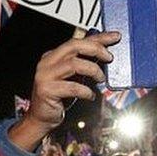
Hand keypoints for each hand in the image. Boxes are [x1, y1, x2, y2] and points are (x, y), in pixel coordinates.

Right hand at [9, 32, 118, 150]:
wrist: (41, 118)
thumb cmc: (59, 98)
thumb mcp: (73, 77)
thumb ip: (84, 64)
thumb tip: (104, 55)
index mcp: (53, 56)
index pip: (77, 41)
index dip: (98, 38)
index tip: (114, 37)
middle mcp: (47, 62)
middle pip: (74, 46)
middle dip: (96, 49)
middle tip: (109, 57)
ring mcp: (45, 75)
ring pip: (73, 64)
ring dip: (92, 70)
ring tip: (100, 79)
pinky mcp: (47, 90)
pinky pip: (72, 87)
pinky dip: (86, 91)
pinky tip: (91, 95)